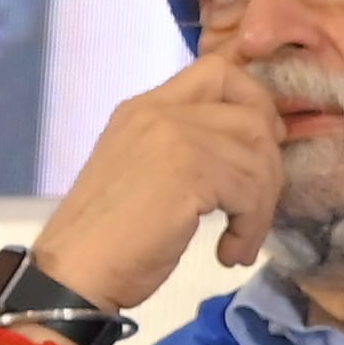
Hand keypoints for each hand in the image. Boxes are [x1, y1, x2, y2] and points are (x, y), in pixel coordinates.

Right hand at [33, 51, 299, 306]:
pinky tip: (230, 252)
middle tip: (256, 206)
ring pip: (258, 156)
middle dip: (269, 164)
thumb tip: (253, 146)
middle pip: (251, 114)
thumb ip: (187, 144)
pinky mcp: (188, 173)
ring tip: (241, 240)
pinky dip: (251, 227)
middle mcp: (158, 112)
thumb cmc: (109, 234)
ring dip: (261, 206)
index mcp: (145, 107)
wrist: (74, 273)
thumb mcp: (147, 169)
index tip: (261, 144)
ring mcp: (172, 138)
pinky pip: (250, 191)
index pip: (218, 71)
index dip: (253, 101)